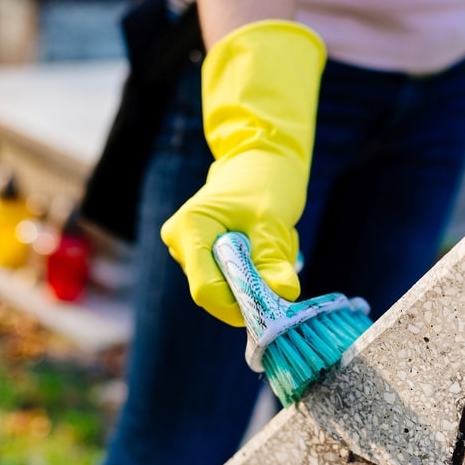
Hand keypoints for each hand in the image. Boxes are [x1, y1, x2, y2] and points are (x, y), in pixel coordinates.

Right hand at [161, 20, 325, 325]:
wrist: (260, 159)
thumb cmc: (266, 182)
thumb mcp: (273, 221)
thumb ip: (274, 258)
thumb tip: (284, 293)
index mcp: (189, 229)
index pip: (206, 290)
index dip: (239, 304)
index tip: (273, 301)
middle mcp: (180, 242)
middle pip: (215, 291)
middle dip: (253, 285)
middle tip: (278, 252)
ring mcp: (188, 249)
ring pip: (226, 285)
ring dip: (257, 273)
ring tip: (272, 239)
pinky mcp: (201, 253)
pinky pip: (230, 276)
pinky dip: (254, 268)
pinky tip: (263, 242)